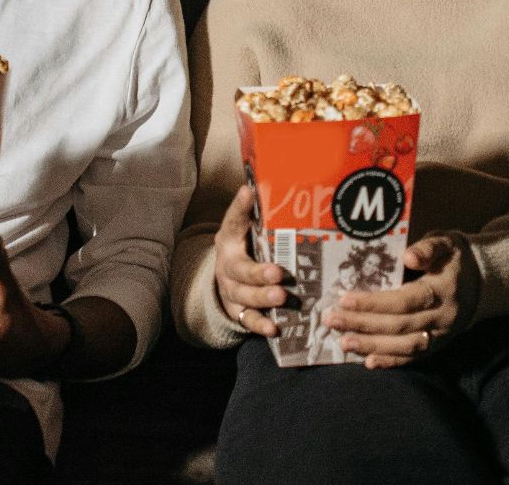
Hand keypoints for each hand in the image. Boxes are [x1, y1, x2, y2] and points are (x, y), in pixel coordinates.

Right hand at [214, 184, 286, 337]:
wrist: (227, 277)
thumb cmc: (247, 246)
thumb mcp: (248, 228)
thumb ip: (256, 211)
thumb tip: (264, 181)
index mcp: (230, 239)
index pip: (233, 221)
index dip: (239, 208)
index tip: (248, 191)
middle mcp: (227, 265)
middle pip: (239, 270)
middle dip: (258, 273)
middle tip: (278, 273)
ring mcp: (230, 290)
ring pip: (243, 296)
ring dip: (262, 297)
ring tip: (281, 297)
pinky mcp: (236, 310)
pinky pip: (247, 320)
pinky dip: (260, 325)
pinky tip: (275, 328)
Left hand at [326, 233, 480, 368]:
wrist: (485, 282)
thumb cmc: (456, 258)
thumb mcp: (446, 243)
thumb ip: (428, 247)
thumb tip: (408, 256)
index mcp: (443, 289)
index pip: (405, 300)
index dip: (374, 303)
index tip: (345, 300)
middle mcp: (443, 317)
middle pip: (400, 326)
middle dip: (364, 325)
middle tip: (332, 320)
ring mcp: (442, 335)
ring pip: (405, 347)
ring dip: (372, 346)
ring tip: (343, 342)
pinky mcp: (439, 346)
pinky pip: (414, 358)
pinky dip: (390, 362)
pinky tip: (368, 362)